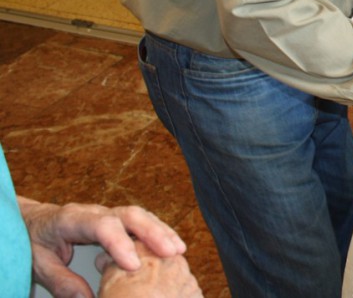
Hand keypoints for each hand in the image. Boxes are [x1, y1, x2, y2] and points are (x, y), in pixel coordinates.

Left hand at [18, 197, 186, 297]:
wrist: (33, 221)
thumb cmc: (35, 241)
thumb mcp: (38, 263)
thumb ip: (61, 281)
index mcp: (71, 219)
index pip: (101, 225)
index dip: (120, 243)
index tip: (133, 265)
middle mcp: (94, 211)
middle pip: (129, 214)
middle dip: (152, 232)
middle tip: (171, 252)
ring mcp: (107, 213)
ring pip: (139, 215)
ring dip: (160, 231)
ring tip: (179, 250)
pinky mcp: (116, 220)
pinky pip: (140, 222)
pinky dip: (157, 232)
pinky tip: (171, 246)